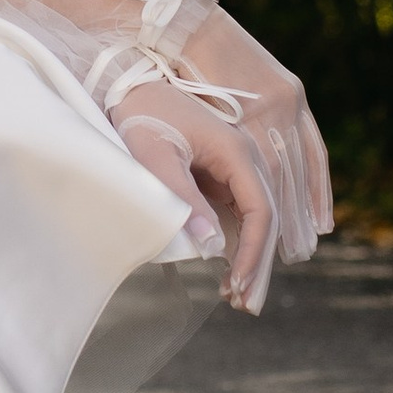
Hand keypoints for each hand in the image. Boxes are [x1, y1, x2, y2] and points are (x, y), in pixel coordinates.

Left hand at [112, 77, 277, 310]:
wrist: (127, 86)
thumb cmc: (139, 117)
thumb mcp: (154, 157)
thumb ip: (182, 198)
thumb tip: (212, 248)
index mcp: (237, 150)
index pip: (261, 209)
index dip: (253, 251)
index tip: (238, 284)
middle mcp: (244, 157)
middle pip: (265, 218)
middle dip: (258, 264)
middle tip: (245, 306)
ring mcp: (234, 165)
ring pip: (256, 219)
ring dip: (250, 257)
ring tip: (236, 297)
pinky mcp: (221, 173)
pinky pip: (239, 213)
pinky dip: (236, 244)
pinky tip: (225, 272)